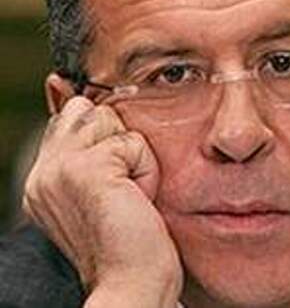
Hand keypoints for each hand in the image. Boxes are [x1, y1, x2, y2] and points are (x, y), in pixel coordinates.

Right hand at [22, 97, 182, 306]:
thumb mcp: (107, 195)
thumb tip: (97, 106)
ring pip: (111, 121)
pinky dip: (147, 170)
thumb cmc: (132, 244)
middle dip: (120, 143)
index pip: (73, 119)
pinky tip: (138, 201)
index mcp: (43, 180)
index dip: (108, 139)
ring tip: (132, 196)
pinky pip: (132, 142)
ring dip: (135, 157)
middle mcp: (42, 173)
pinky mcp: (84, 169)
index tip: (121, 180)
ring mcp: (59, 169)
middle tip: (127, 191)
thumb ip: (96, 156)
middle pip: (90, 112)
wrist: (134, 283)